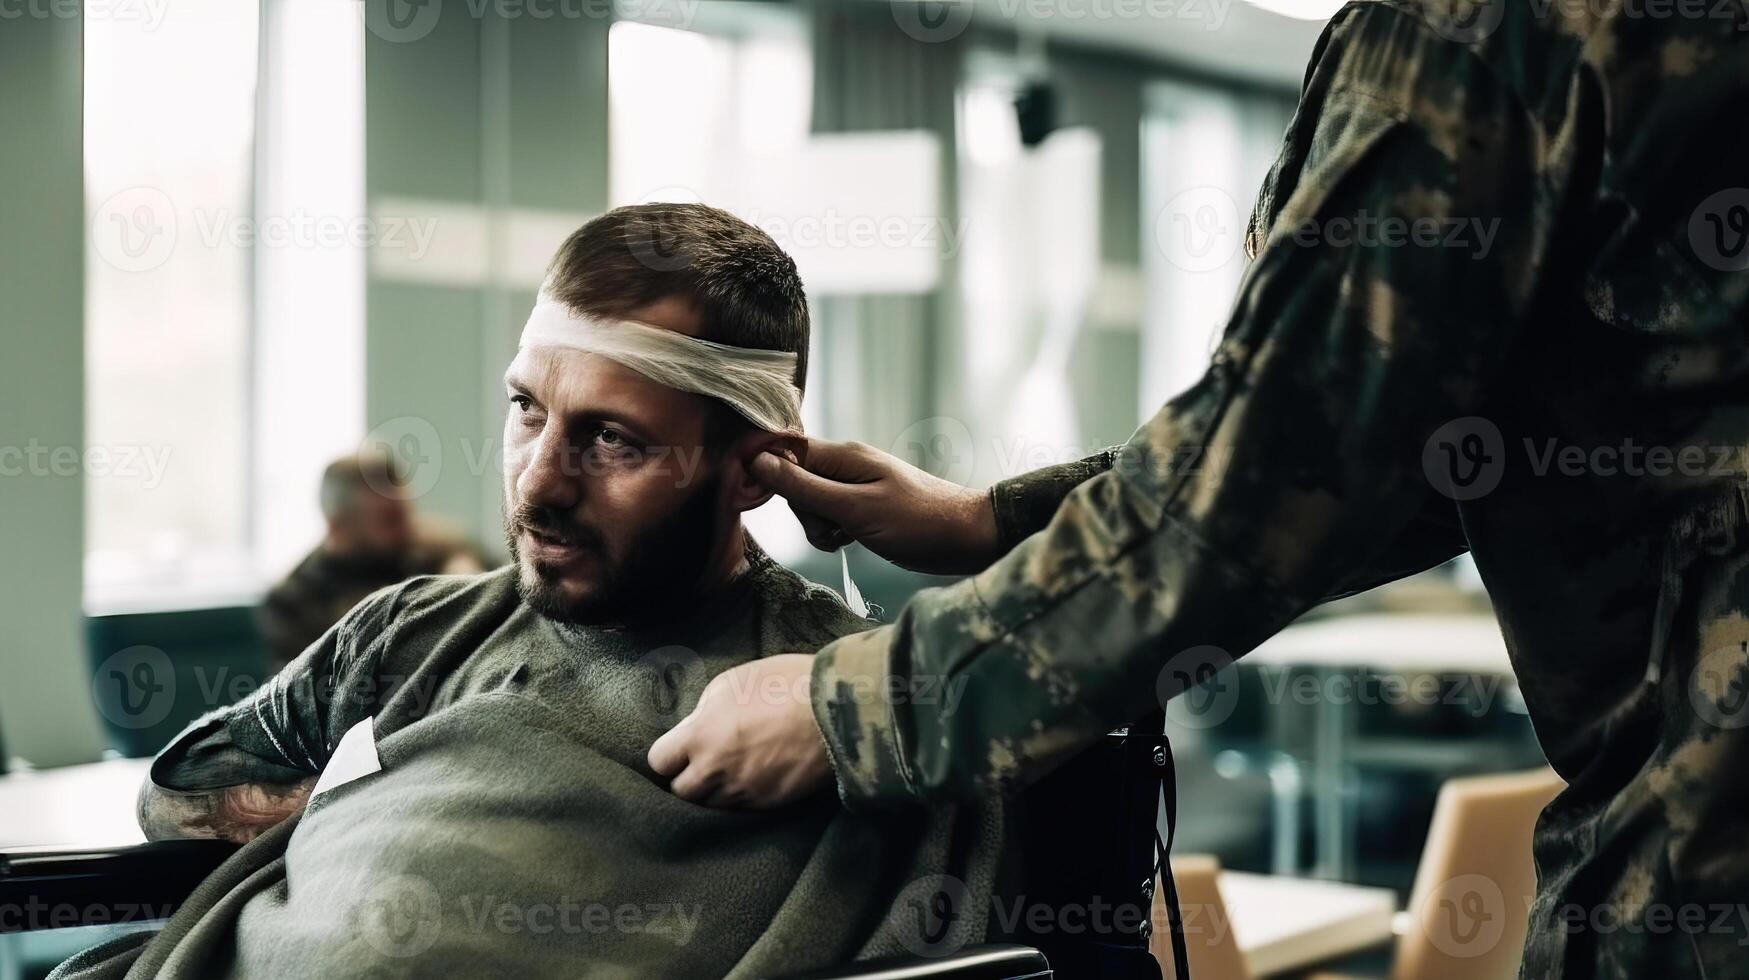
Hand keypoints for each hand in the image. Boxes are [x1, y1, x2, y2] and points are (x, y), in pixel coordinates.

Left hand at [646, 655, 831, 808]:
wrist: (836, 709)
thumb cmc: (784, 684)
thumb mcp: (733, 681)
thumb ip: (705, 709)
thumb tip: (696, 726)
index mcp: (701, 736)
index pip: (659, 762)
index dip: (669, 755)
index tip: (679, 748)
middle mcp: (716, 770)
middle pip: (681, 792)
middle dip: (688, 778)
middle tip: (702, 763)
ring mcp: (744, 791)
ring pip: (711, 805)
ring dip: (714, 790)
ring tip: (730, 771)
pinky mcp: (769, 803)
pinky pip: (742, 808)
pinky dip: (742, 796)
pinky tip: (754, 776)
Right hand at [748, 438, 1000, 575]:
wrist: (968, 539)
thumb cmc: (918, 522)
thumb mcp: (855, 509)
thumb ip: (806, 487)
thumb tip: (758, 463)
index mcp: (843, 455)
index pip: (785, 451)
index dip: (768, 474)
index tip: (767, 502)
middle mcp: (846, 465)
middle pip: (795, 481)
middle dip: (803, 511)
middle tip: (833, 528)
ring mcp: (855, 486)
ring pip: (811, 503)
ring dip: (819, 526)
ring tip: (847, 536)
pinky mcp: (863, 507)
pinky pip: (831, 516)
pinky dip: (834, 532)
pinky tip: (853, 541)